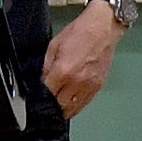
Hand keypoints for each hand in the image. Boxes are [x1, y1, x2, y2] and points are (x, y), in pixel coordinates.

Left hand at [42, 3, 122, 121]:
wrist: (103, 29)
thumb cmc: (78, 33)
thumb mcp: (54, 46)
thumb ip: (47, 66)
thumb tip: (45, 81)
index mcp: (63, 71)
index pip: (48, 93)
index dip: (42, 97)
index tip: (39, 99)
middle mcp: (77, 82)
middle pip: (61, 105)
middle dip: (52, 106)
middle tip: (47, 106)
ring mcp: (90, 86)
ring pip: (74, 108)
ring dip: (65, 110)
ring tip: (58, 111)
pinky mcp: (99, 86)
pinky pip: (86, 103)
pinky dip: (77, 106)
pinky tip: (71, 106)